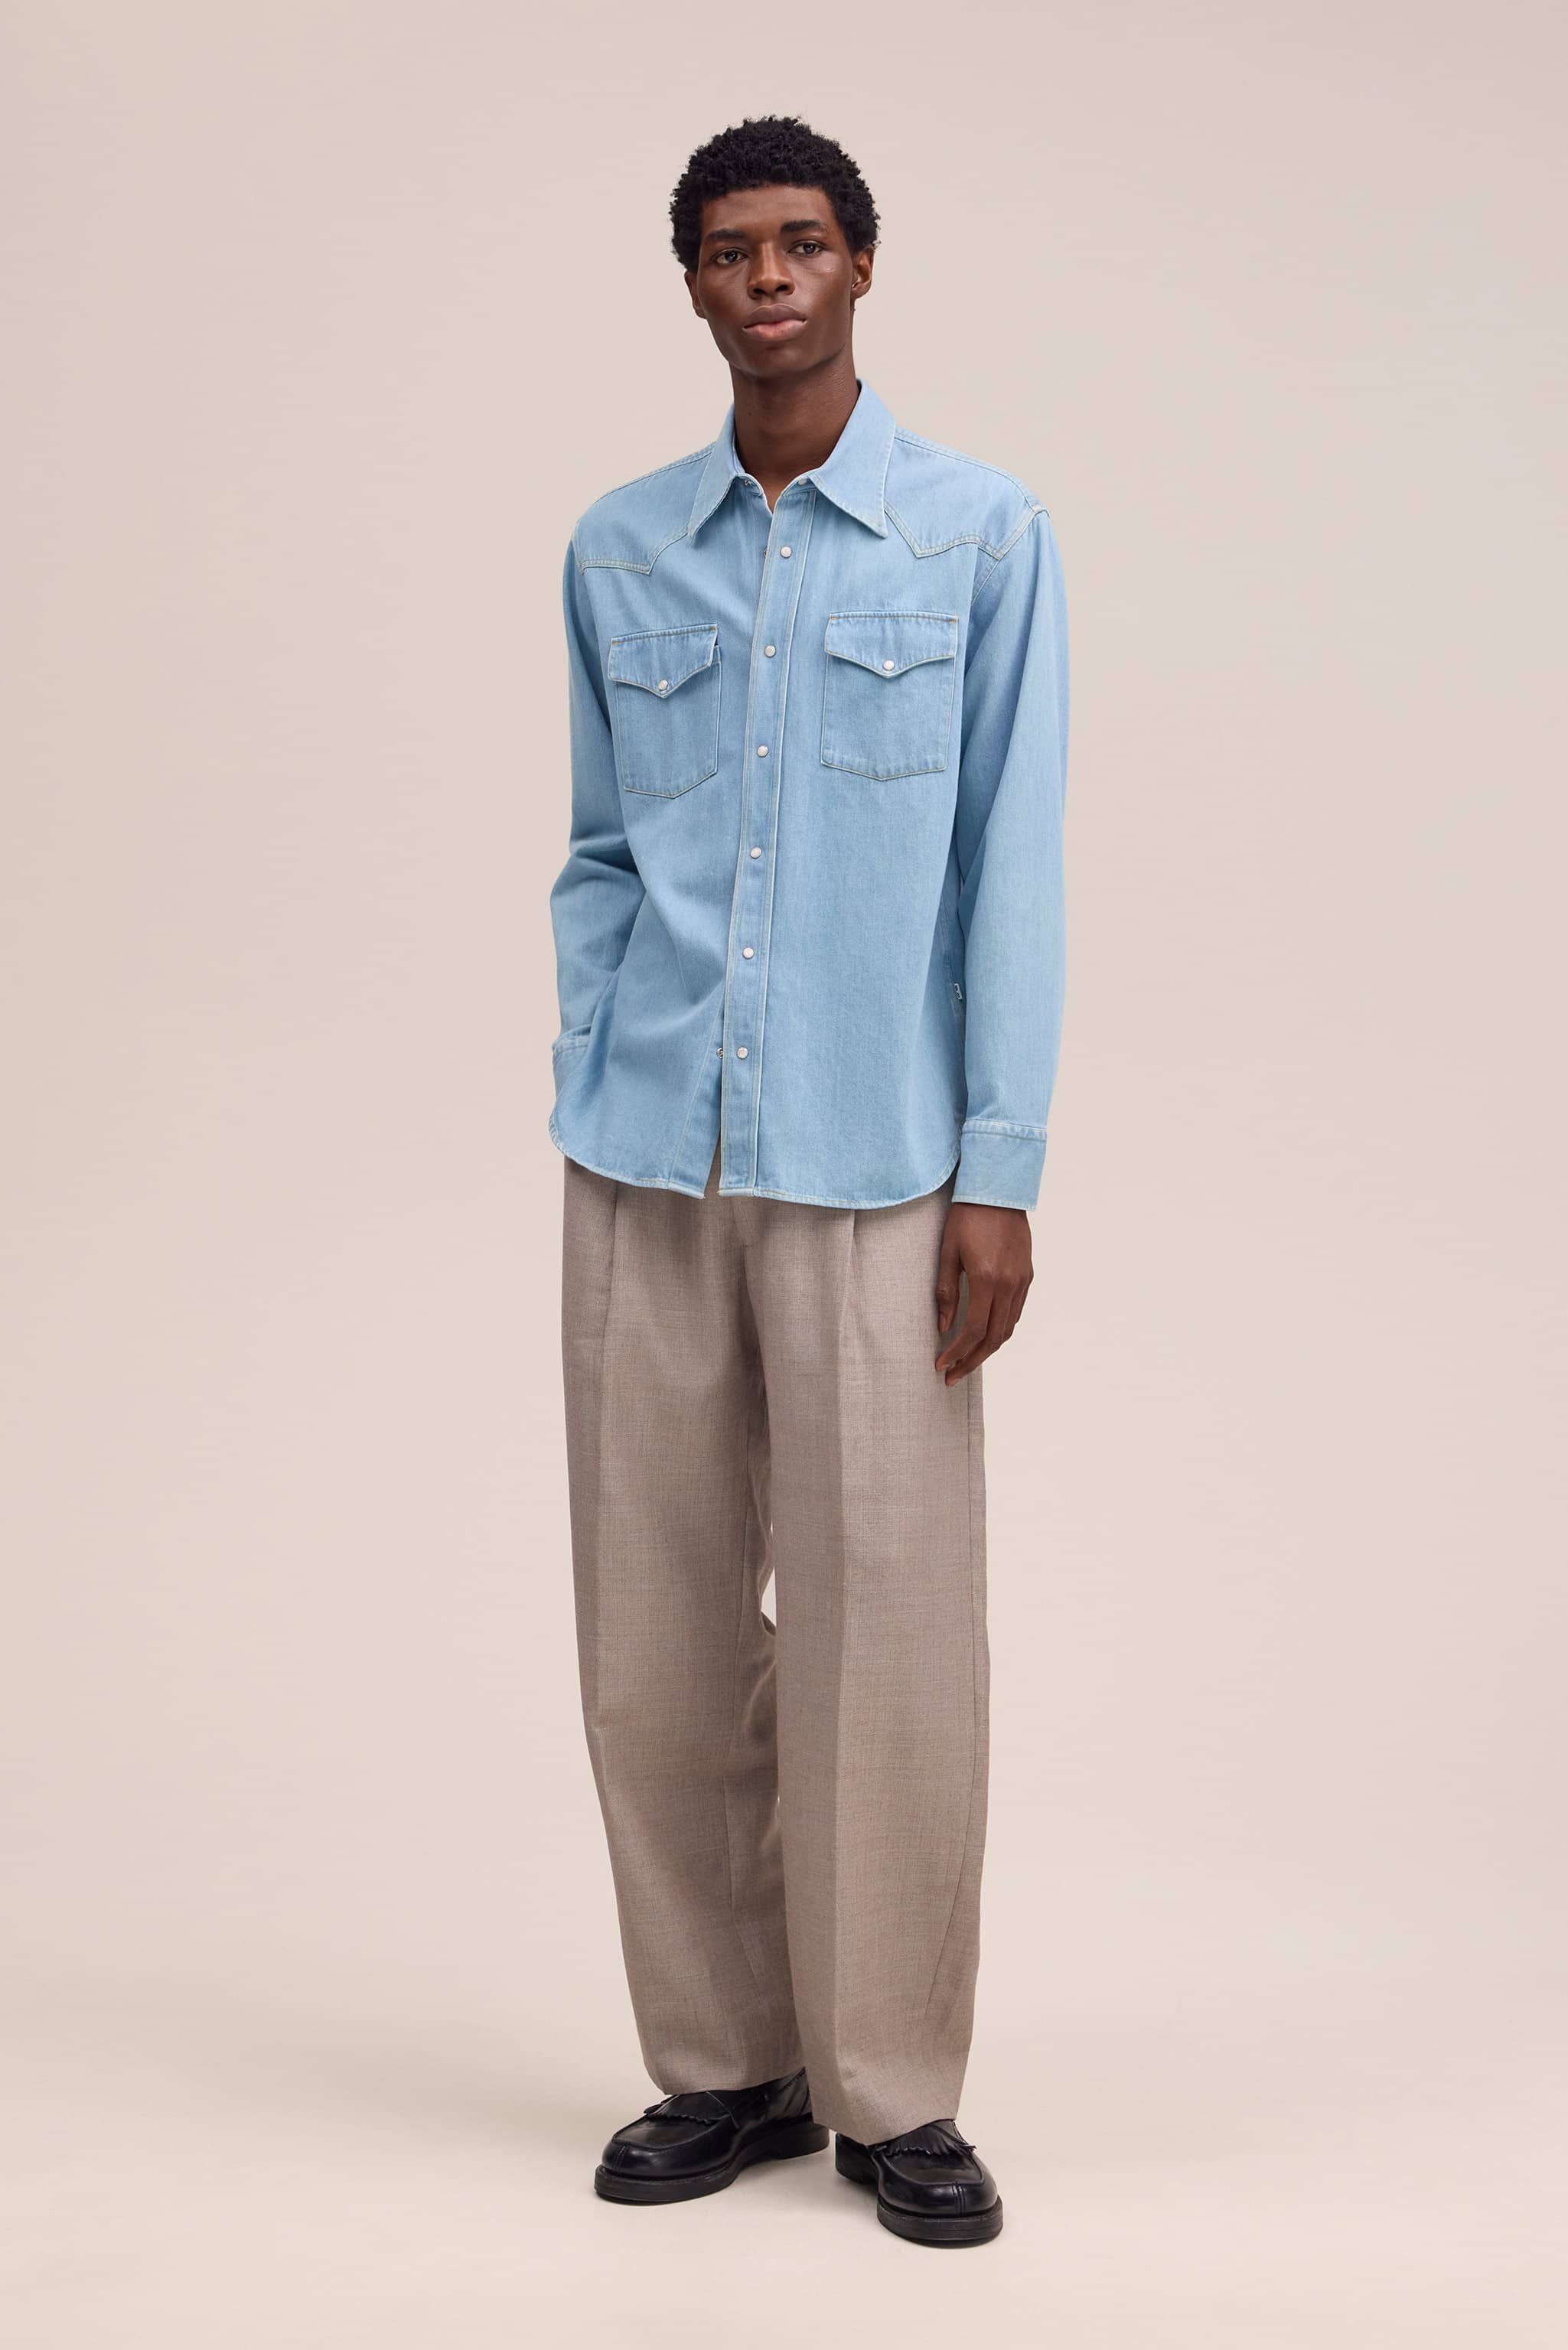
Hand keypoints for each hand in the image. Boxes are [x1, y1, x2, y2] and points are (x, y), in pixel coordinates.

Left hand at [934, 1203, 1033, 1383]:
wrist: (998, 1190)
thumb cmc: (966, 1217)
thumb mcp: (947, 1252)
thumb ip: (945, 1292)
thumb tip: (943, 1327)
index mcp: (987, 1279)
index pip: (973, 1330)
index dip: (957, 1352)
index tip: (941, 1365)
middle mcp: (1009, 1284)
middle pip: (994, 1338)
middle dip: (972, 1361)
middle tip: (952, 1376)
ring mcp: (1022, 1280)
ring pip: (1008, 1328)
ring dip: (988, 1349)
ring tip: (967, 1360)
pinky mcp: (1028, 1274)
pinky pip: (1016, 1312)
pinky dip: (1001, 1329)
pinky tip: (985, 1334)